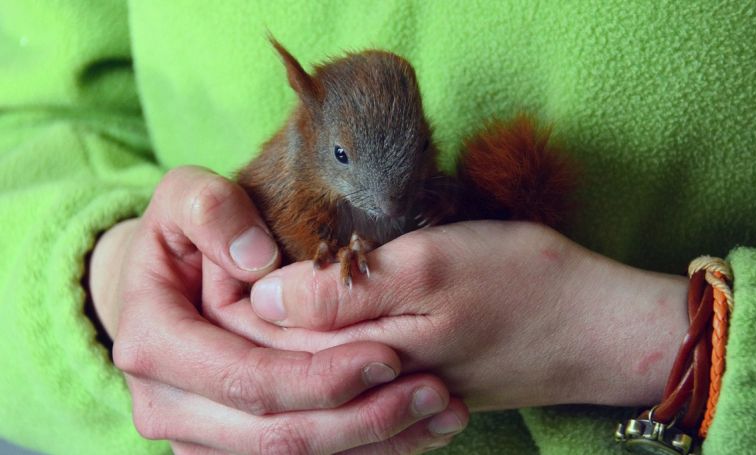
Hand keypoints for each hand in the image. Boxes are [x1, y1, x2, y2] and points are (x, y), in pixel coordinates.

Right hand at [89, 166, 467, 453]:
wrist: (169, 284)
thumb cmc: (187, 235)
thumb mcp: (187, 199)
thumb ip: (211, 211)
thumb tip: (256, 260)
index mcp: (153, 347)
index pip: (247, 379)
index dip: (319, 376)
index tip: (389, 355)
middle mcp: (167, 408)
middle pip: (275, 435)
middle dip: (361, 419)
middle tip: (434, 392)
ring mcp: (197, 438)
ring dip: (372, 442)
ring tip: (440, 414)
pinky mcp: (228, 449)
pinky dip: (360, 449)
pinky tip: (413, 429)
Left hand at [213, 221, 688, 410]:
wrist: (596, 329)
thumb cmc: (523, 285)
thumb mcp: (431, 266)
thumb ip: (341, 291)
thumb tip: (263, 296)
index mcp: (360, 353)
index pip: (261, 338)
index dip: (226, 295)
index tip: (211, 249)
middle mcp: (366, 384)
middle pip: (274, 361)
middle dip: (237, 319)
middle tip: (216, 262)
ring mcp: (389, 391)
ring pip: (305, 372)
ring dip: (270, 340)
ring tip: (246, 287)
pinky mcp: (410, 385)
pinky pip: (343, 378)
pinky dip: (313, 356)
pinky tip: (302, 327)